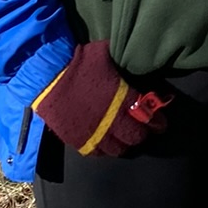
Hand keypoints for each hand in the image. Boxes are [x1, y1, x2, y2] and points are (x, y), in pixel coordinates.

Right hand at [34, 41, 171, 158]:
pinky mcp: (78, 141)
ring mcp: (94, 133)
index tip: (159, 123)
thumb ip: (123, 61)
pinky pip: (97, 153)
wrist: (47, 78)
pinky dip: (105, 150)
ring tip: (125, 138)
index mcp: (121, 98)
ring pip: (118, 150)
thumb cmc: (78, 63)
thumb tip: (139, 54)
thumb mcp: (105, 54)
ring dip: (124, 144)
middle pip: (135, 137)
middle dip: (142, 134)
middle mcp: (111, 120)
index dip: (156, 122)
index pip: (147, 117)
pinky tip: (106, 143)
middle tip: (143, 130)